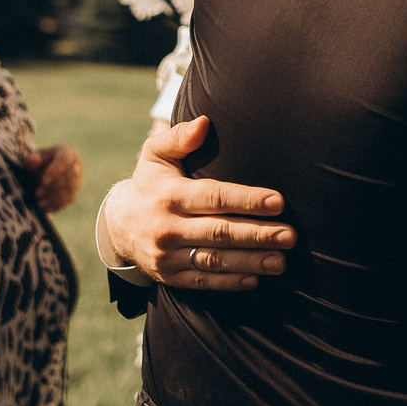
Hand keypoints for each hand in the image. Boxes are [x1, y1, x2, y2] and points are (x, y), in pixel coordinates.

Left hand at [26, 143, 82, 212]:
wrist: (42, 173)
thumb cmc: (38, 162)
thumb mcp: (33, 158)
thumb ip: (31, 159)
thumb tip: (33, 160)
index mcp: (68, 152)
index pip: (65, 161)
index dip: (56, 171)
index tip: (44, 180)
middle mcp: (76, 166)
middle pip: (70, 178)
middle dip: (53, 187)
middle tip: (38, 192)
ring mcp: (77, 181)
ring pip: (70, 191)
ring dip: (54, 198)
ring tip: (39, 201)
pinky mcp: (73, 194)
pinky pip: (68, 201)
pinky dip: (56, 205)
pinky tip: (43, 207)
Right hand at [99, 116, 293, 288]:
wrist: (117, 226)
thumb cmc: (149, 183)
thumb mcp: (155, 155)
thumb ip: (179, 137)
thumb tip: (204, 122)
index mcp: (170, 196)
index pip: (214, 198)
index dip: (246, 200)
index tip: (277, 202)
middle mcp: (167, 228)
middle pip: (219, 232)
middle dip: (257, 234)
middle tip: (289, 236)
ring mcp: (167, 256)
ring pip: (214, 261)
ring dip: (250, 262)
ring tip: (280, 261)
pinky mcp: (170, 277)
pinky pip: (203, 282)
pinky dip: (229, 283)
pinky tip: (255, 279)